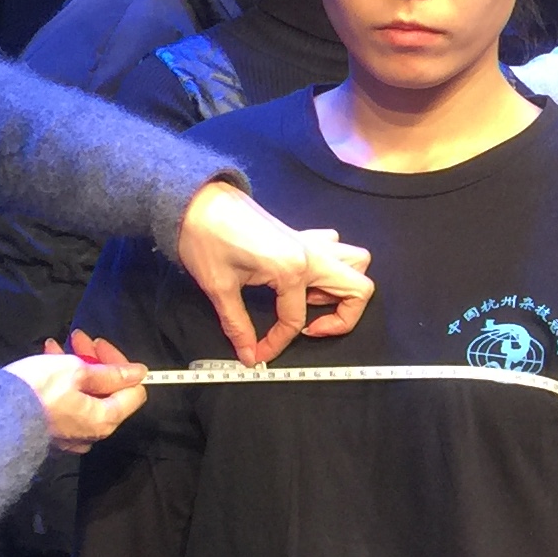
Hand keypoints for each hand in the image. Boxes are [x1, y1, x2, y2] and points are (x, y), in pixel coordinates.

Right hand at [6, 336, 145, 451]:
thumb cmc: (37, 390)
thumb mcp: (75, 371)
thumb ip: (110, 373)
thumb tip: (139, 373)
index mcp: (105, 419)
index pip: (133, 391)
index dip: (121, 364)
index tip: (101, 345)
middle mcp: (92, 432)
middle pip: (107, 391)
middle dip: (94, 360)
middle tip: (78, 337)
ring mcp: (71, 434)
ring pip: (83, 393)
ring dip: (74, 365)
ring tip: (56, 345)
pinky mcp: (51, 431)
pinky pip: (66, 403)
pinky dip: (61, 381)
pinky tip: (47, 359)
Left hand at [172, 180, 374, 364]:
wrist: (198, 202)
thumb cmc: (206, 240)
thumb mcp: (219, 288)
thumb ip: (237, 325)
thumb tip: (248, 355)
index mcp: (292, 269)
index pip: (296, 320)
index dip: (277, 343)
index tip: (259, 355)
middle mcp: (312, 254)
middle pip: (359, 290)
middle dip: (343, 318)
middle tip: (309, 328)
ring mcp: (311, 242)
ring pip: (358, 263)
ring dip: (343, 288)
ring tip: (310, 300)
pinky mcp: (303, 235)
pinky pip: (337, 250)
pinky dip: (332, 267)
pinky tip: (303, 280)